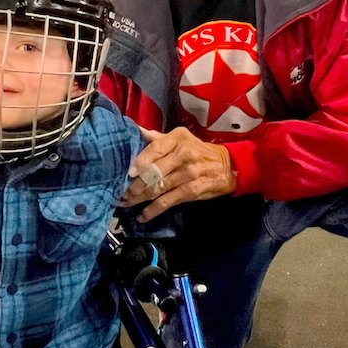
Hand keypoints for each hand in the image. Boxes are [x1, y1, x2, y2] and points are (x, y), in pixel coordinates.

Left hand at [121, 127, 236, 222]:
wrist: (227, 166)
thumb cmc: (199, 151)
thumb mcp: (182, 139)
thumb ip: (159, 138)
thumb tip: (137, 131)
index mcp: (178, 139)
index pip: (156, 148)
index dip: (140, 161)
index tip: (128, 172)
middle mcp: (184, 154)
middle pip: (154, 171)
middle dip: (135, 185)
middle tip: (120, 194)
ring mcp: (189, 174)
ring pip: (159, 188)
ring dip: (139, 198)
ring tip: (126, 203)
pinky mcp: (192, 191)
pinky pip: (168, 202)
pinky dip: (153, 210)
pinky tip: (142, 216)